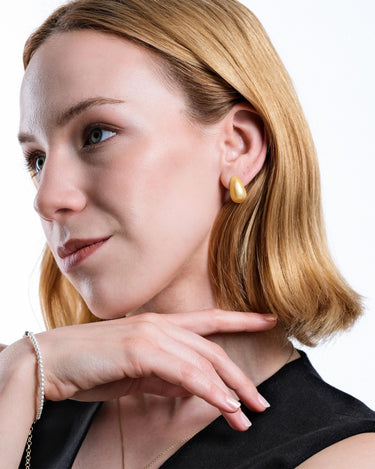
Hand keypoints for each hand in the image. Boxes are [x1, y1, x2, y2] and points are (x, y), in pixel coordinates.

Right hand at [36, 309, 275, 430]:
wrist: (52, 361)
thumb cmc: (93, 366)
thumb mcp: (138, 372)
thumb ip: (167, 375)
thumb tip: (195, 387)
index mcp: (160, 324)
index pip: (209, 319)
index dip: (241, 318)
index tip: (267, 319)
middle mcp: (160, 324)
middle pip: (213, 349)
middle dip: (240, 377)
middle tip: (260, 403)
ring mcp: (151, 334)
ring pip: (203, 361)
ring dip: (229, 390)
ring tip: (246, 415)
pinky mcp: (141, 350)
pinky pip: (184, 372)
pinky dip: (208, 390)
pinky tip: (223, 405)